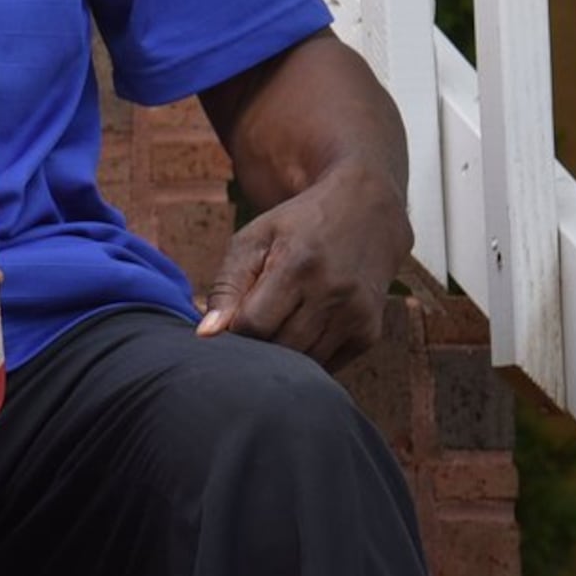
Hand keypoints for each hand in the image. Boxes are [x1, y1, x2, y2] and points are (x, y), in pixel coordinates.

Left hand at [197, 163, 404, 366]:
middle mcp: (332, 293)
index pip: (252, 326)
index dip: (234, 330)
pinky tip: (303, 328)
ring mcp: (356, 316)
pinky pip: (326, 366)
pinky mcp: (370, 333)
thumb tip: (205, 334)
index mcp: (298, 265)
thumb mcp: (255, 240)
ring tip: (278, 322)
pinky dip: (307, 357)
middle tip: (252, 323)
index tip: (231, 319)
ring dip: (282, 354)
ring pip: (302, 364)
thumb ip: (227, 287)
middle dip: (257, 344)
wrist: (368, 210)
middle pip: (277, 349)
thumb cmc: (299, 226)